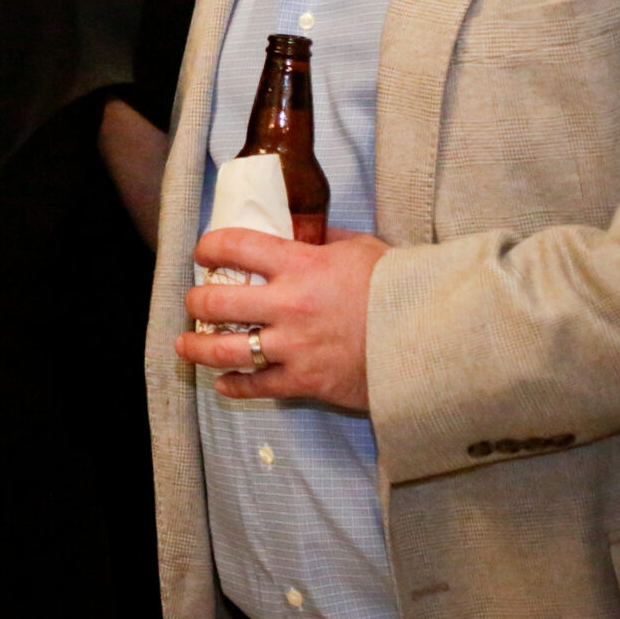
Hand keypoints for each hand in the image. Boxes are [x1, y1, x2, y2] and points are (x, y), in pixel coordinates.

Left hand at [175, 229, 387, 410]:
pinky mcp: (306, 382)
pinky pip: (257, 386)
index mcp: (301, 264)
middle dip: (194, 301)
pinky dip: (235, 386)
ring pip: (224, 350)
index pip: (235, 245)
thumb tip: (299, 231)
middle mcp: (288, 305)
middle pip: (215, 302)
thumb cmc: (401, 288)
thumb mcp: (360, 248)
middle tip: (192, 301)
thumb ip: (322, 241)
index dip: (208, 247)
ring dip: (196, 348)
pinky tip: (223, 383)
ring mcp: (294, 347)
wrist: (435, 337)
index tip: (202, 253)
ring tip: (184, 345)